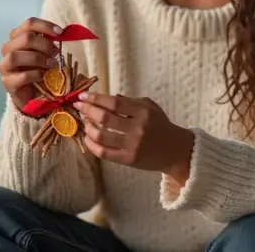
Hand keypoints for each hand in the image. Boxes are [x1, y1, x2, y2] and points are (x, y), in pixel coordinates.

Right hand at [0, 17, 62, 108]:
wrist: (31, 93)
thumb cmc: (38, 68)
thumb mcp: (45, 52)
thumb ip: (49, 42)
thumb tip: (61, 34)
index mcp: (17, 37)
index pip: (29, 24)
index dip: (45, 26)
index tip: (60, 32)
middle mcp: (8, 49)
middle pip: (24, 38)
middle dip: (44, 44)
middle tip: (56, 53)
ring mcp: (5, 66)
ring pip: (16, 56)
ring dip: (38, 59)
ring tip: (52, 65)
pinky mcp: (7, 82)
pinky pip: (21, 76)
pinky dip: (35, 74)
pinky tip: (43, 75)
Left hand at [74, 93, 193, 181]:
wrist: (175, 151)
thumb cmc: (161, 125)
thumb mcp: (150, 107)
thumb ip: (130, 101)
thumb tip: (107, 98)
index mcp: (144, 112)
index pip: (114, 103)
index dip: (96, 98)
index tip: (83, 96)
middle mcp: (138, 128)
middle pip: (105, 118)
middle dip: (88, 110)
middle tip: (79, 106)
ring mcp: (132, 145)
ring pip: (101, 136)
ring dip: (88, 127)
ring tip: (84, 122)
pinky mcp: (128, 160)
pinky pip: (104, 153)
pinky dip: (92, 144)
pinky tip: (88, 137)